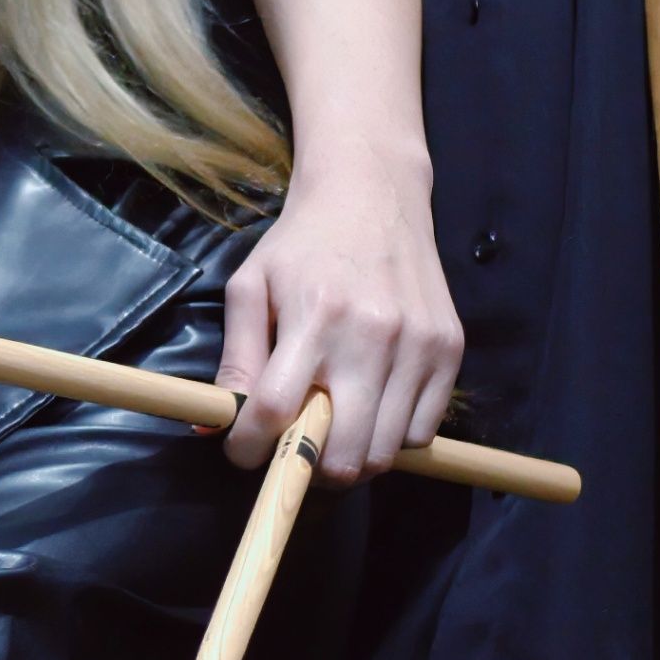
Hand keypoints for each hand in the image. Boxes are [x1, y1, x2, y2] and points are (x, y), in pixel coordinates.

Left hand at [218, 150, 464, 482]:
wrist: (374, 192)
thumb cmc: (303, 243)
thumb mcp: (252, 287)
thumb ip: (235, 358)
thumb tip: (210, 425)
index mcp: (313, 318)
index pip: (276, 412)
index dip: (251, 448)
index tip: (242, 451)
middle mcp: (371, 336)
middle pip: (340, 451)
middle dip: (306, 467)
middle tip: (293, 450)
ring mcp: (417, 346)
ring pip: (385, 452)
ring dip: (351, 459)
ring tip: (332, 433)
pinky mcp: (450, 349)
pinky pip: (424, 431)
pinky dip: (394, 438)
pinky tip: (373, 410)